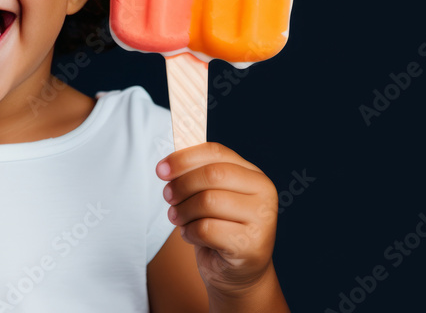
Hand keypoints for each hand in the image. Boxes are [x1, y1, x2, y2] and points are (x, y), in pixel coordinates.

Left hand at [156, 142, 278, 297]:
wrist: (236, 273)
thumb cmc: (219, 228)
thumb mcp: (211, 196)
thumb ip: (197, 175)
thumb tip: (168, 165)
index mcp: (254, 175)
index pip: (216, 152)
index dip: (184, 158)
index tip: (161, 170)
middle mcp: (264, 194)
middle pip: (211, 175)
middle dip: (181, 185)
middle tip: (168, 197)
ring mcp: (262, 220)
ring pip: (207, 201)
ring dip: (183, 211)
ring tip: (178, 218)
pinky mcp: (251, 245)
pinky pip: (206, 229)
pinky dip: (190, 232)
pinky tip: (192, 236)